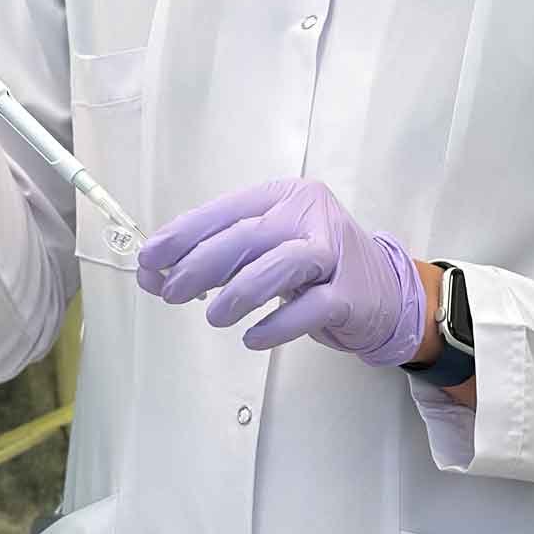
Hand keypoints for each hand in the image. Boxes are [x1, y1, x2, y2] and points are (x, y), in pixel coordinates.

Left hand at [136, 179, 425, 364]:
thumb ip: (220, 256)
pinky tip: (251, 338)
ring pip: (281, 264)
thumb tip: (157, 273)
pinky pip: (309, 308)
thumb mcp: (267, 249)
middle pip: (248, 235)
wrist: (384, 291)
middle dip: (201, 265)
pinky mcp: (350, 294)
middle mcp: (310, 215)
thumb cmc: (314, 268)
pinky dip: (276, 325)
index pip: (226, 210)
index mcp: (284, 196)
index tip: (150, 259)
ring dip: (238, 292)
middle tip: (171, 292)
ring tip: (212, 317)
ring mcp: (333, 252)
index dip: (183, 234)